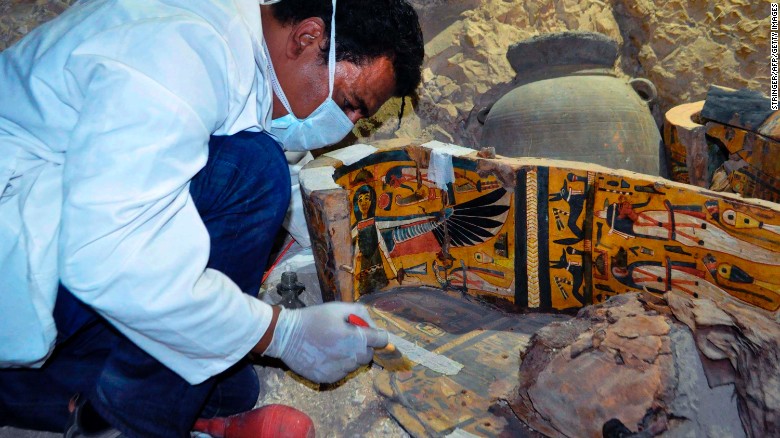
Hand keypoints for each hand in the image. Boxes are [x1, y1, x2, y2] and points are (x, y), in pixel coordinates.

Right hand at [262, 302, 387, 382]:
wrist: (286, 336)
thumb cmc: (313, 318)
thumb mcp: (338, 308)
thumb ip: (362, 314)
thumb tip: (374, 327)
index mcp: (355, 338)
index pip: (382, 340)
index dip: (377, 335)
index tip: (370, 333)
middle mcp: (350, 357)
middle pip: (369, 354)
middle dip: (363, 346)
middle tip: (347, 338)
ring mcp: (340, 370)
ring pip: (356, 365)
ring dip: (351, 356)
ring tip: (334, 346)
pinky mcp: (329, 379)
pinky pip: (343, 372)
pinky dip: (339, 365)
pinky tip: (326, 355)